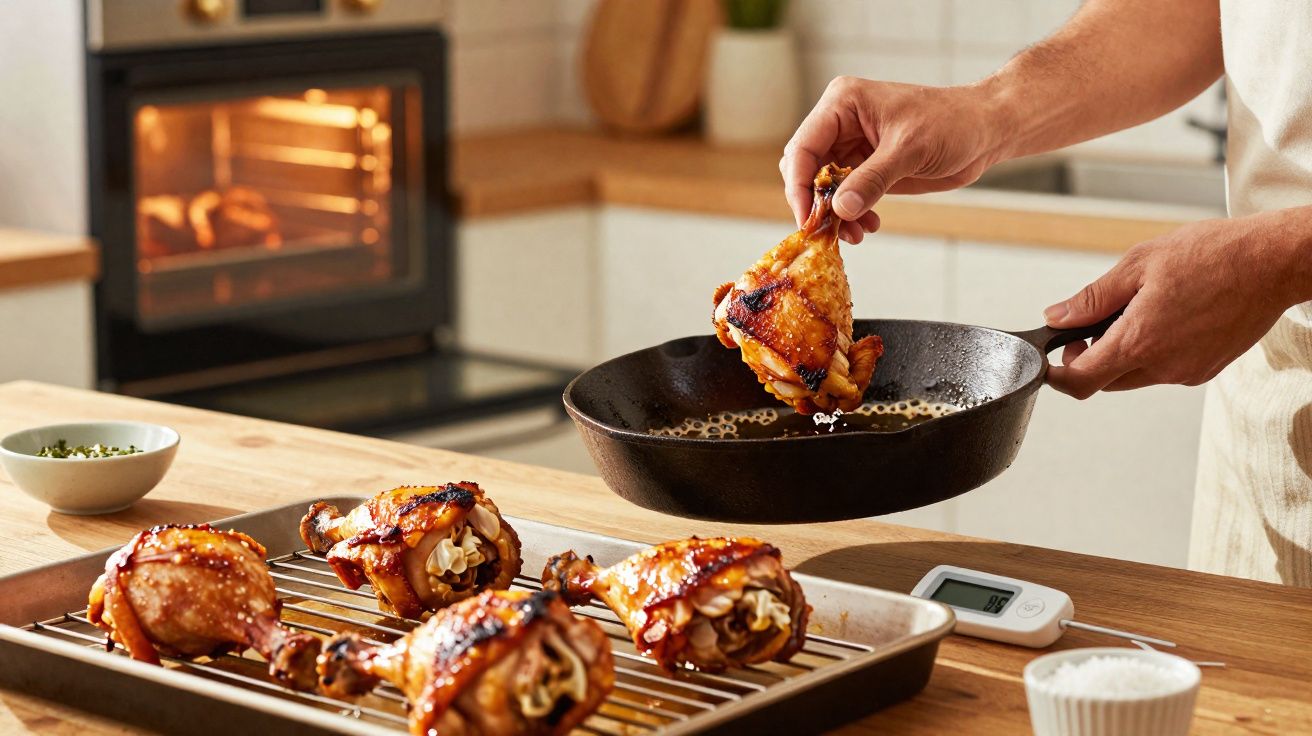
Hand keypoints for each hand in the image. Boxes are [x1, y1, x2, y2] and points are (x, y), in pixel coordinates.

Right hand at [780, 76, 1010, 242]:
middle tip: (830, 232)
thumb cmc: (953, 123)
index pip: (803, 147)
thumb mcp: (910, 150)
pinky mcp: (866, 167)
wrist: (986, 130)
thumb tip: (839, 210)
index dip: (799, 186)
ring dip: (834, 215)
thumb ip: (872, 180)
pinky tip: (869, 225)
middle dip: (816, 203)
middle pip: (806, 169)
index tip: (809, 219)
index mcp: (842, 104)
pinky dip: (850, 215)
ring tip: (856, 234)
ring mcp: (852, 146)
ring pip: (823, 188)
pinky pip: (844, 196)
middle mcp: (840, 123)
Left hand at [1045, 212, 1310, 397]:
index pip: (1081, 382)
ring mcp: (1187, 372)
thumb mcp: (1138, 265)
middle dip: (1090, 358)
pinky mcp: (1206, 370)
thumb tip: (1057, 317)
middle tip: (1093, 324)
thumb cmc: (1213, 255)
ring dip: (1123, 353)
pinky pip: (1164, 370)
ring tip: (1139, 310)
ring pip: (1135, 376)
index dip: (1058, 374)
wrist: (1274, 262)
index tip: (1050, 360)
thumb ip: (1092, 298)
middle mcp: (1163, 366)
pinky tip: (1167, 317)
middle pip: (1105, 381)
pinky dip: (1153, 351)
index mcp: (1140, 341)